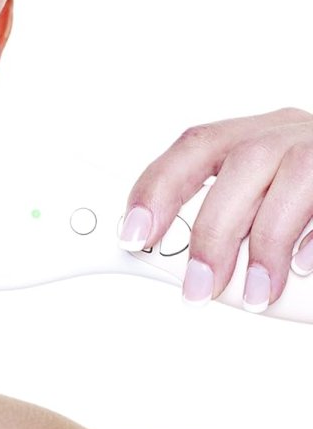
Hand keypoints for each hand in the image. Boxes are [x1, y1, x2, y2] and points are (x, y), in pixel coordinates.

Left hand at [118, 107, 312, 310]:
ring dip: (266, 242)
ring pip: (293, 176)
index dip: (159, 187)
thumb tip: (185, 270)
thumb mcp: (263, 211)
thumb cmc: (307, 214)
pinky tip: (303, 268)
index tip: (134, 235)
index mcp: (257, 138)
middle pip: (242, 163)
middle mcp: (293, 133)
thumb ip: (230, 230)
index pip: (196, 145)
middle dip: (213, 230)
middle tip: (198, 289)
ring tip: (255, 295)